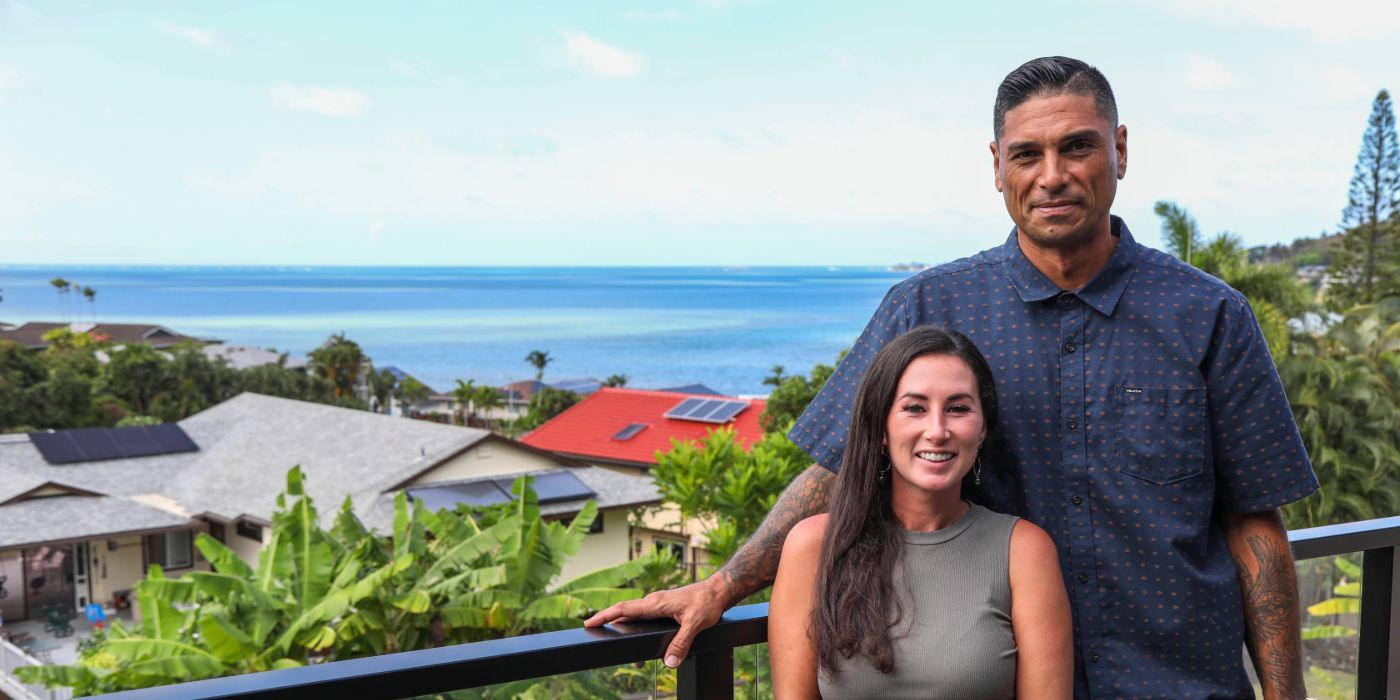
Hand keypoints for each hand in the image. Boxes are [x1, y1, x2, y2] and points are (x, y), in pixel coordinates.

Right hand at [584, 577, 730, 667]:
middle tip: (592, 629)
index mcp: (655, 603)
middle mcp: (653, 602)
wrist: (719, 591)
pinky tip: (636, 635)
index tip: (589, 621)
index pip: (623, 609)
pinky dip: (634, 625)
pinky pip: (643, 616)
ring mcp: (658, 604)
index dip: (605, 615)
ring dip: (622, 625)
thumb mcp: (694, 624)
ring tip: (613, 638)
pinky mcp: (665, 608)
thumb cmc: (707, 602)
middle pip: (624, 612)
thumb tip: (669, 661)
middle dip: (608, 621)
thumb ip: (681, 643)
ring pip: (634, 615)